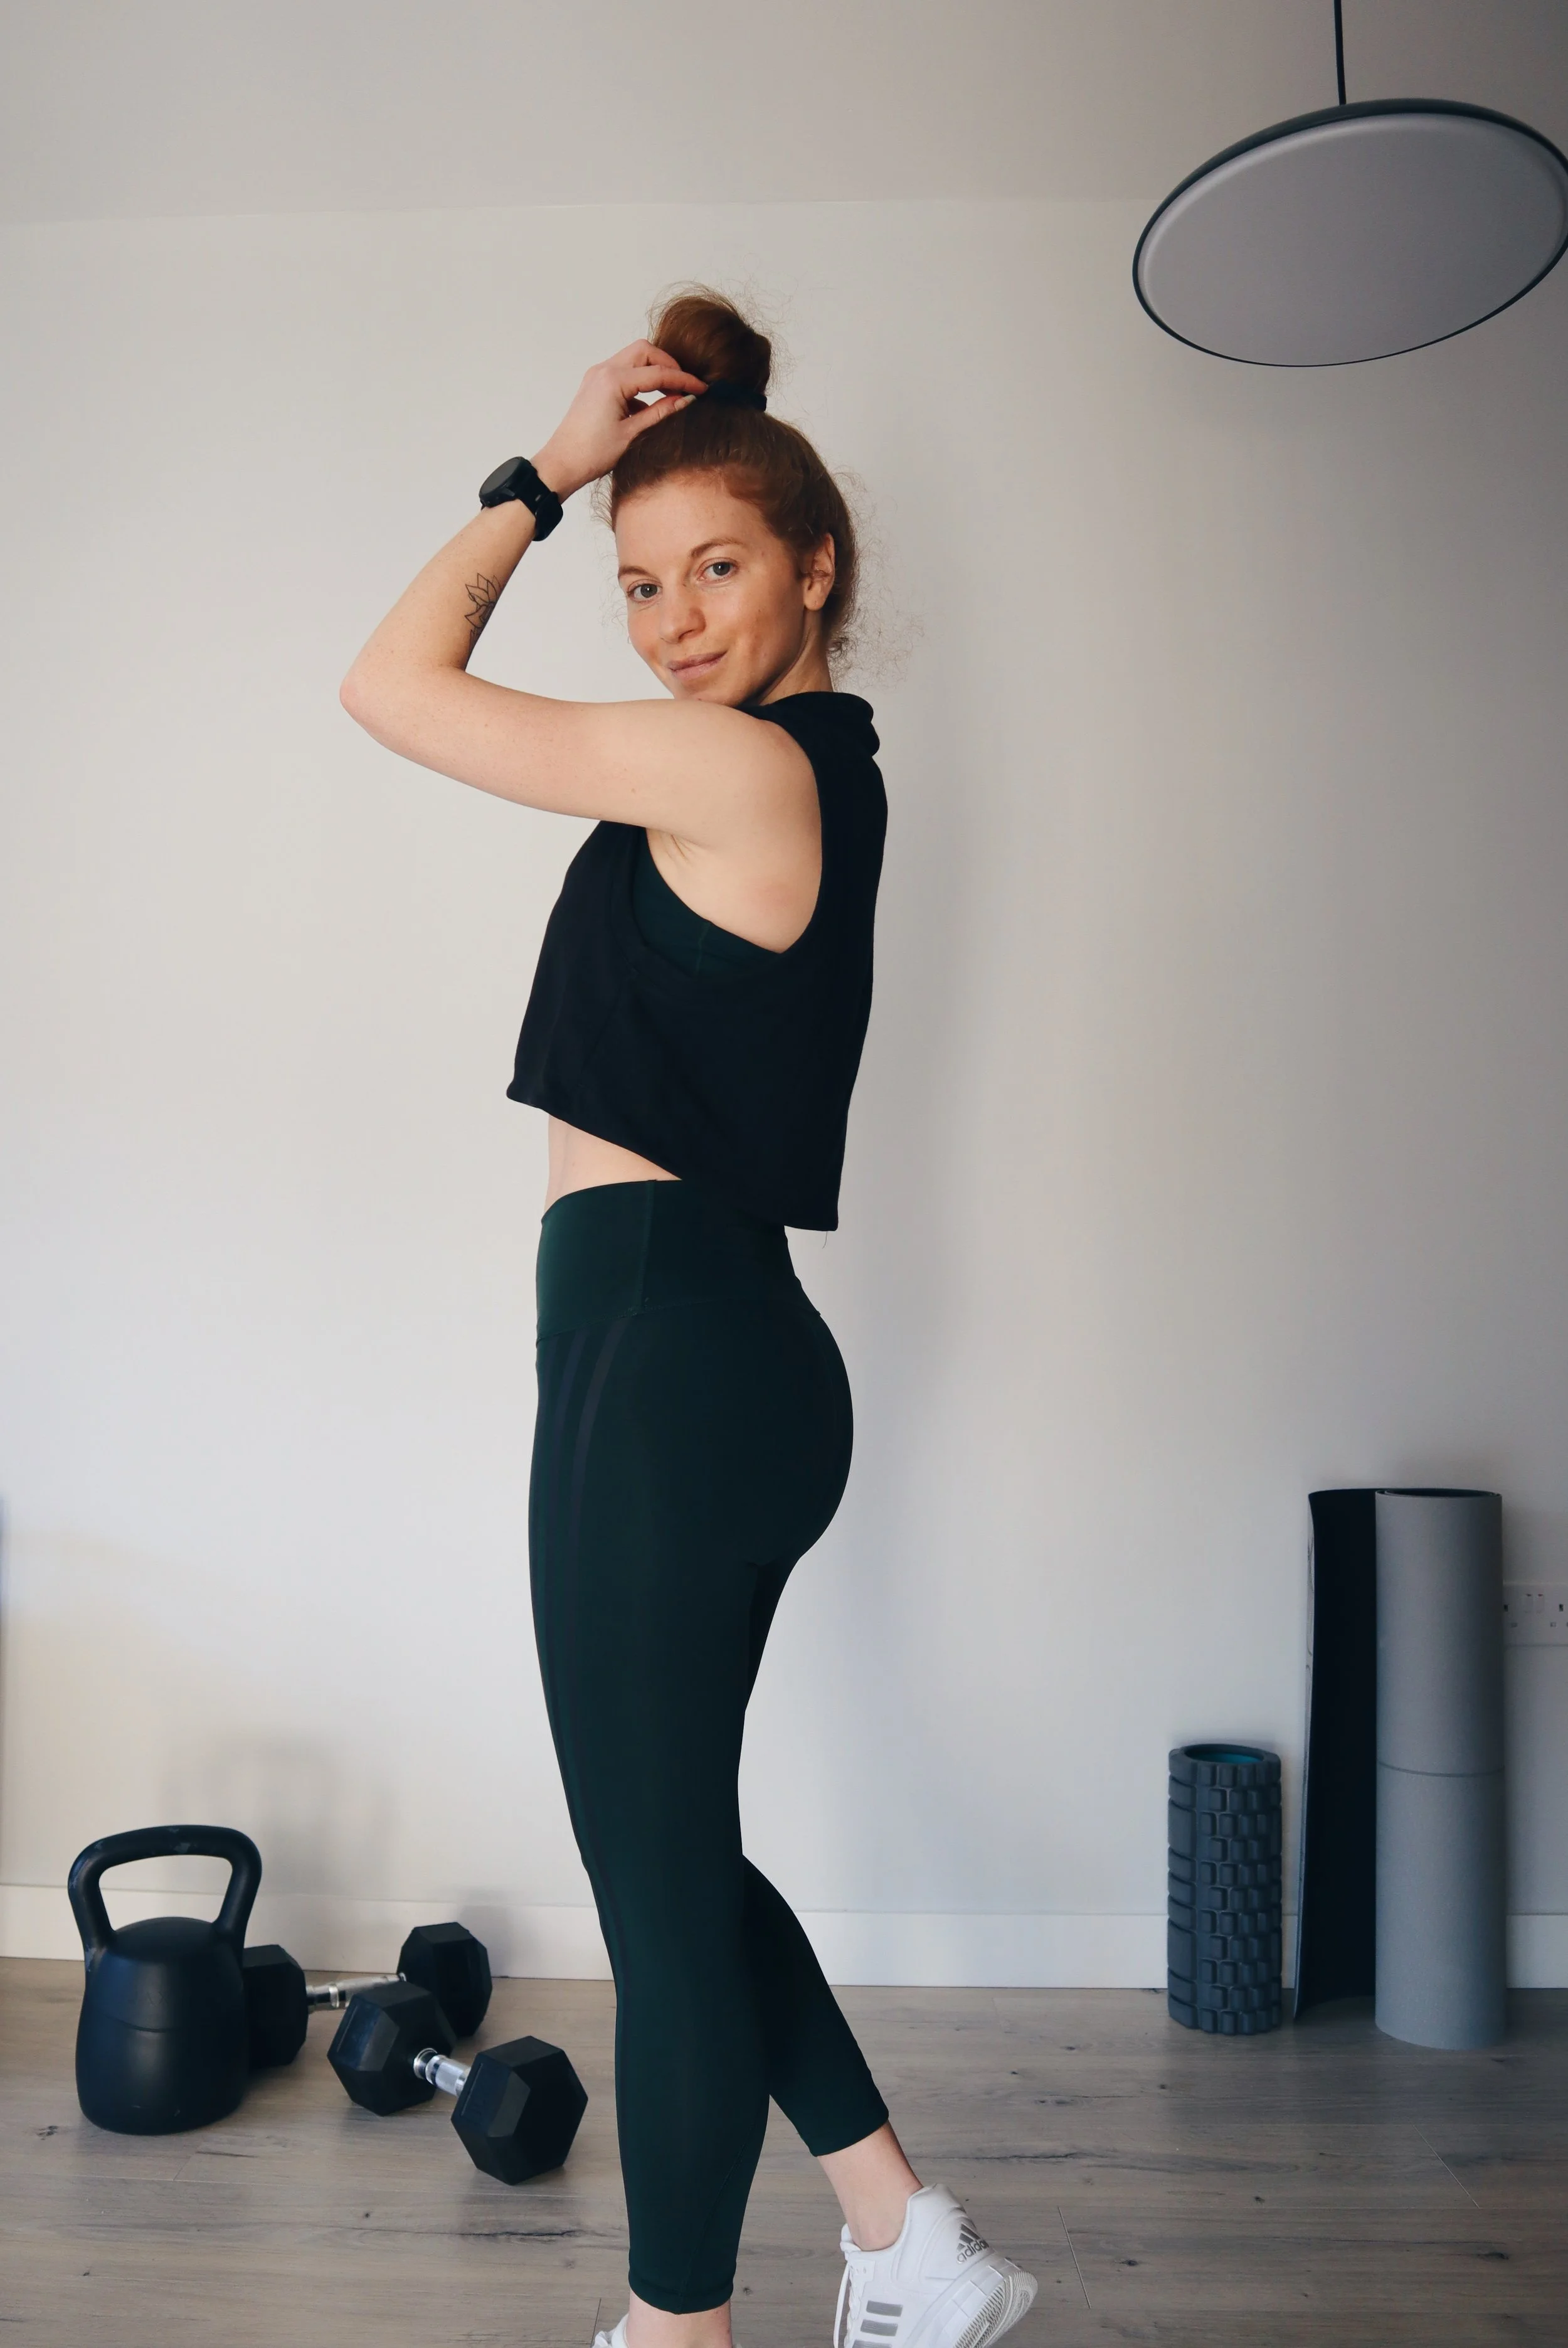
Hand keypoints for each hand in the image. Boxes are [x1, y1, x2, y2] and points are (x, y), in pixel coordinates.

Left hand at [532, 340, 707, 500]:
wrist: (562, 463)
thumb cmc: (591, 454)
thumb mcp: (632, 434)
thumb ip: (660, 413)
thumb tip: (685, 400)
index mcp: (613, 381)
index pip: (658, 372)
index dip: (683, 379)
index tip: (701, 388)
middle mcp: (603, 371)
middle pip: (645, 351)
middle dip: (668, 365)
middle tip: (684, 386)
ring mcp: (597, 375)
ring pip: (634, 358)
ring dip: (654, 371)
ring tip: (671, 395)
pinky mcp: (595, 384)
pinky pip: (623, 372)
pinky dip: (640, 382)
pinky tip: (649, 406)